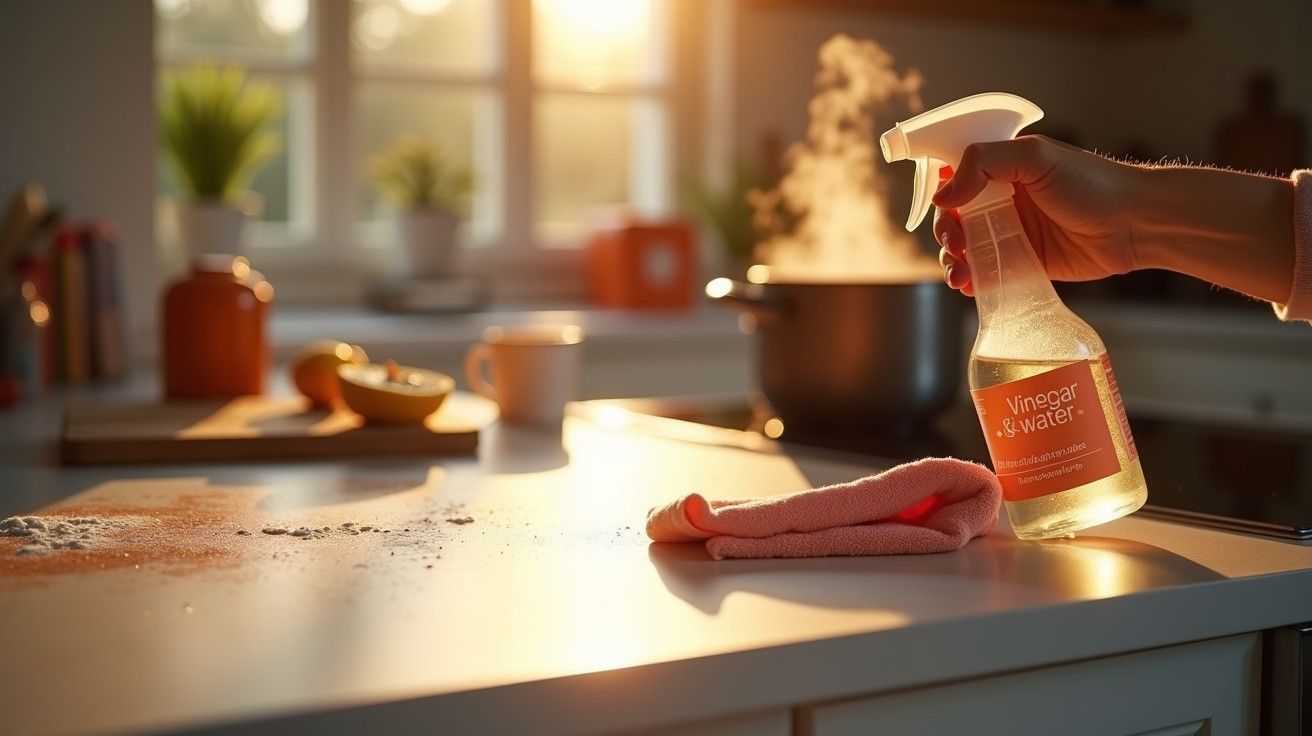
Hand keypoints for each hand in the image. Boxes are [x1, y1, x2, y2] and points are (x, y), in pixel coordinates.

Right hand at [932, 135, 1142, 296]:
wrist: (1136, 224)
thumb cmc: (1092, 183)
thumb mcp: (1035, 156)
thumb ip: (983, 163)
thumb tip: (942, 195)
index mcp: (1002, 170)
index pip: (955, 178)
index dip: (941, 194)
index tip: (943, 208)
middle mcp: (1004, 201)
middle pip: (954, 218)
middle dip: (945, 234)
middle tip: (956, 245)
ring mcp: (1013, 234)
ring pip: (967, 249)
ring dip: (953, 262)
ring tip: (959, 273)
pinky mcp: (1025, 264)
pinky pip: (989, 274)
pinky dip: (973, 281)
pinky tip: (969, 285)